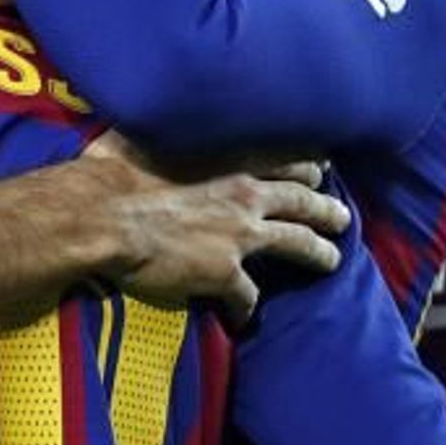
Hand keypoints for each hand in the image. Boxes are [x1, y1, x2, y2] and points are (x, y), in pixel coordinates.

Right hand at [76, 133, 348, 318]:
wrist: (102, 216)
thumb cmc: (111, 172)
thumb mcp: (141, 137)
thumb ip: (157, 136)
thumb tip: (139, 126)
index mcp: (226, 157)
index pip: (283, 159)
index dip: (304, 166)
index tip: (318, 169)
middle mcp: (244, 194)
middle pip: (302, 202)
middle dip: (326, 210)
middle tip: (343, 217)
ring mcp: (240, 235)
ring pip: (297, 244)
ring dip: (319, 253)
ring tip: (331, 260)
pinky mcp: (226, 273)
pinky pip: (248, 296)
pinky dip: (247, 307)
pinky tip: (242, 318)